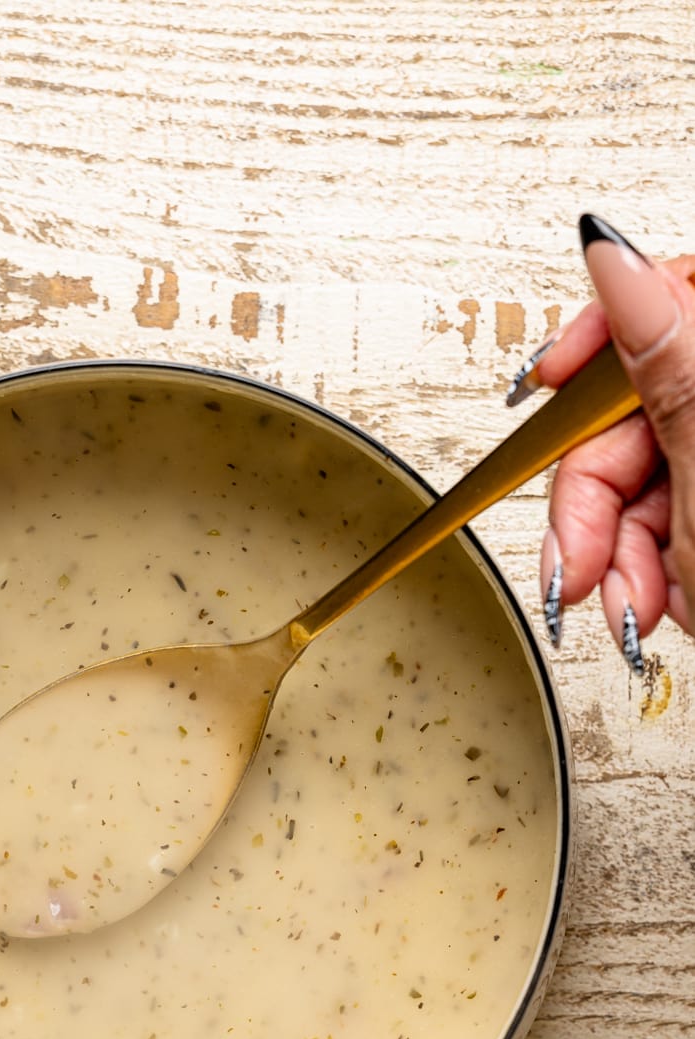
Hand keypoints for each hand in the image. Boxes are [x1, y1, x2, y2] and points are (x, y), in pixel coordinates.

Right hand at [510, 216, 694, 670]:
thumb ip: (665, 359)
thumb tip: (615, 255)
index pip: (668, 299)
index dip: (598, 337)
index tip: (549, 381)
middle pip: (629, 412)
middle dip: (592, 502)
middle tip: (582, 561)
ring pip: (629, 482)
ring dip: (610, 556)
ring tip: (634, 604)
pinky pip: (646, 527)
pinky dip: (634, 574)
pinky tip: (652, 602)